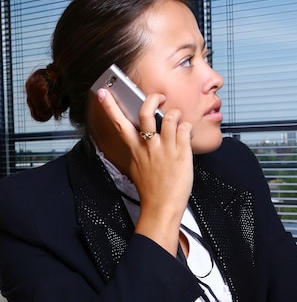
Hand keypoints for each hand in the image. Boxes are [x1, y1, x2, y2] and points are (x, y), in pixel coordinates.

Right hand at [89, 88, 192, 255]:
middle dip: (152, 98)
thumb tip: (139, 145)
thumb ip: (138, 154)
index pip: (120, 123)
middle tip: (159, 97)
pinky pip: (185, 128)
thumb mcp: (137, 170)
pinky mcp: (181, 152)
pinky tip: (187, 134)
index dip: (110, 106)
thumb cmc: (151, 192)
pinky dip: (188, 127)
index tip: (103, 93)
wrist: (161, 208)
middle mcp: (149, 146)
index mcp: (135, 150)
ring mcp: (165, 148)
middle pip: (145, 111)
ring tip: (178, 119)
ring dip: (176, 113)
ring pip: (170, 116)